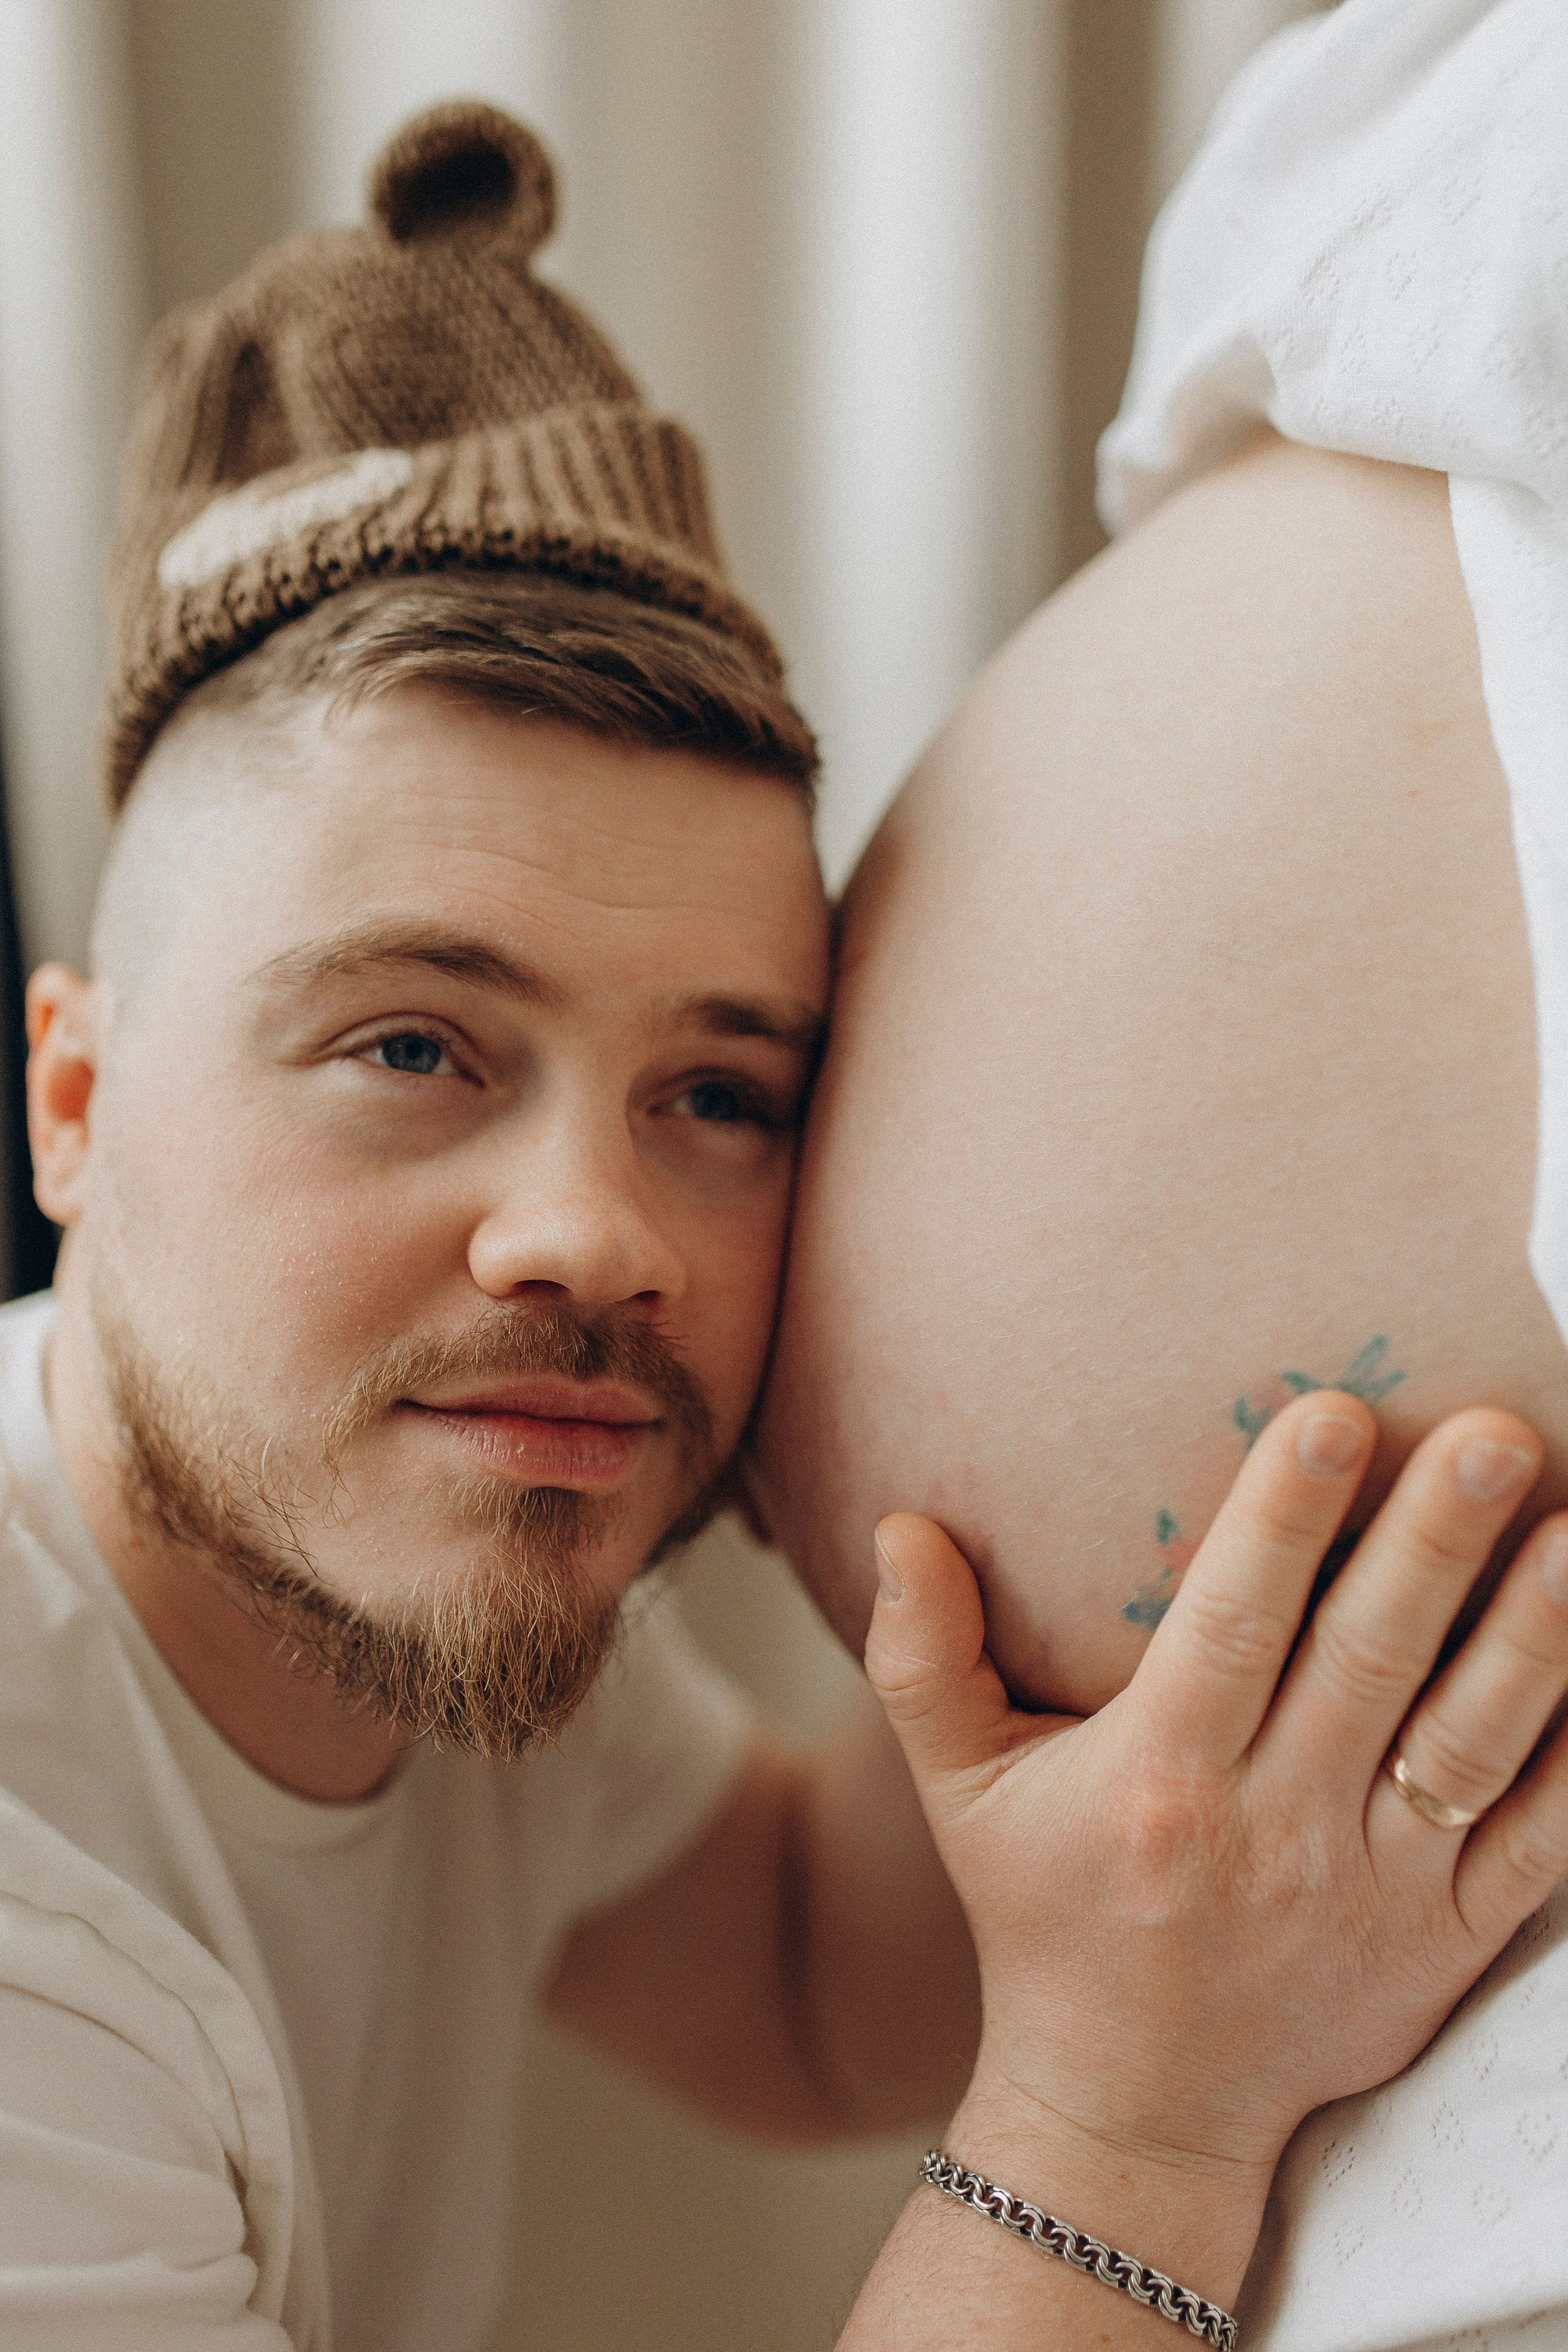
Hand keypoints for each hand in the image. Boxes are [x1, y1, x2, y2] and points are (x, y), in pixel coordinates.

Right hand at [867, 1394, 1567, 2200]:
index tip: (1333, 1413)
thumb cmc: (1044, 1917)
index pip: (1230, 1626)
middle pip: (1367, 1665)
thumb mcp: (961, 1791)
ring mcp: (1377, 1889)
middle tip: (1493, 1430)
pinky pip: (1537, 1844)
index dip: (1281, 1521)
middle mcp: (1276, 1827)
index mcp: (1161, 1776)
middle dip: (1432, 1545)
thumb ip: (923, 1658)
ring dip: (1532, 1639)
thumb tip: (900, 1522)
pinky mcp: (1449, 1939)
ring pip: (1469, 1747)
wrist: (1136, 2110)